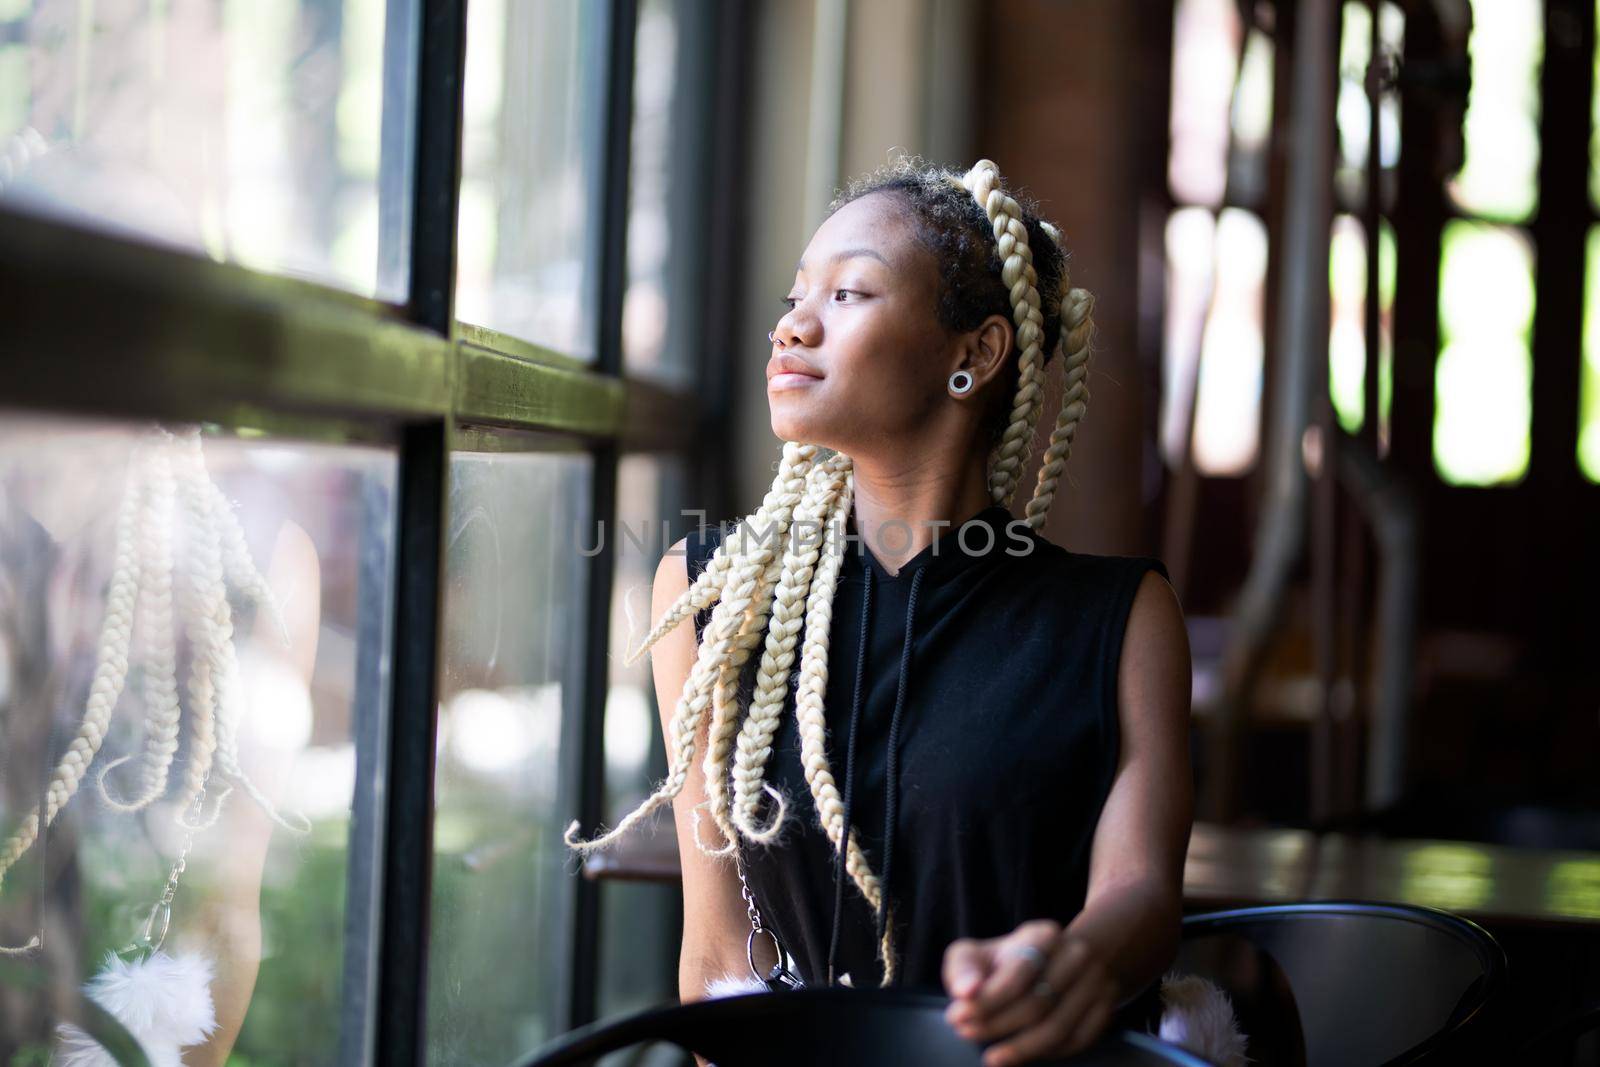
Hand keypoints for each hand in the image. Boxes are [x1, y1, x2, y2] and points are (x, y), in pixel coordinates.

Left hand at [942, 918, 1118, 1066]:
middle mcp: (1077, 955)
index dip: (986, 1000)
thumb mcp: (978, 952)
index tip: (957, 1015)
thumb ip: (963, 968)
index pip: (1017, 973)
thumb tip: (964, 991)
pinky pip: (1076, 1042)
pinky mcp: (1105, 1010)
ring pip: (1058, 1029)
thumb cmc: (1006, 961)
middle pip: (1037, 1004)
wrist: (1061, 959)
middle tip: (966, 1033)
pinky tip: (1020, 1054)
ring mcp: (1097, 983)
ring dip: (1020, 1048)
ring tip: (991, 1056)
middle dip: (996, 1025)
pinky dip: (1046, 1054)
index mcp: (1044, 935)